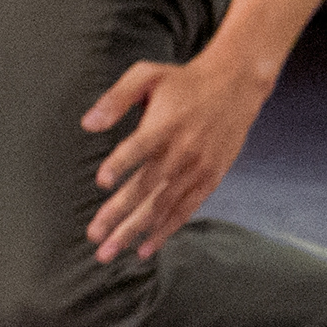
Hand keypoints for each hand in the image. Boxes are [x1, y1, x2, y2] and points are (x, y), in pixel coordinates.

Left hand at [82, 48, 275, 261]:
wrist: (238, 83)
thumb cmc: (186, 80)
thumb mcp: (148, 75)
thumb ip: (116, 98)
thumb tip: (88, 124)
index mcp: (166, 123)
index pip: (140, 147)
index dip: (121, 163)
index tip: (102, 182)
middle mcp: (182, 148)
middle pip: (147, 186)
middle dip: (118, 214)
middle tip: (94, 235)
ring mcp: (198, 166)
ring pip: (163, 205)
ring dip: (135, 230)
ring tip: (109, 251)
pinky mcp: (211, 176)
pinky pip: (186, 209)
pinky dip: (165, 230)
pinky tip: (145, 248)